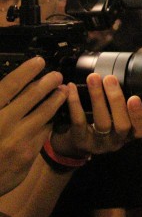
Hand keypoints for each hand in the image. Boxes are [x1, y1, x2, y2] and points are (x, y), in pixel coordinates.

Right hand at [0, 58, 66, 194]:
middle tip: (57, 75)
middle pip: (31, 96)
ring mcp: (17, 140)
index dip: (26, 71)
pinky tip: (54, 113)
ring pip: (44, 113)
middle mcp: (2, 125)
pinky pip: (44, 130)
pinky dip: (50, 119)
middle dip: (48, 82)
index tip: (38, 62)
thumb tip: (12, 85)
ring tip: (61, 91)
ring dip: (56, 99)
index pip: (9, 86)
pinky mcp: (28, 154)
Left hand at [50, 74, 141, 158]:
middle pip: (122, 124)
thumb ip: (122, 107)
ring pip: (101, 122)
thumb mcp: (116, 121)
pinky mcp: (80, 140)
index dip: (139, 115)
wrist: (75, 146)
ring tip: (93, 79)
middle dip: (117, 100)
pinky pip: (79, 121)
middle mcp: (116, 141)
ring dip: (98, 97)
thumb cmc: (101, 128)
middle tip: (110, 79)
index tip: (135, 98)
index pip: (141, 129)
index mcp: (129, 134)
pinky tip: (72, 88)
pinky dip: (75, 102)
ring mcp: (98, 143)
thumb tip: (121, 80)